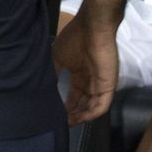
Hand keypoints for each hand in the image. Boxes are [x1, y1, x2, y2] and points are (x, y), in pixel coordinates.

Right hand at [53, 0, 118, 123]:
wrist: (92, 28)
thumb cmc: (75, 39)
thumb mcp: (58, 57)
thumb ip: (54, 73)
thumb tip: (42, 88)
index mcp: (79, 74)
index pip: (73, 95)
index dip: (65, 105)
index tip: (55, 114)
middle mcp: (90, 81)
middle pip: (82, 103)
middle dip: (72, 114)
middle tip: (61, 123)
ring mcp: (100, 84)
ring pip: (91, 107)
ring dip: (81, 117)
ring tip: (68, 123)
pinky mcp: (108, 85)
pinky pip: (101, 105)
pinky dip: (91, 114)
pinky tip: (80, 119)